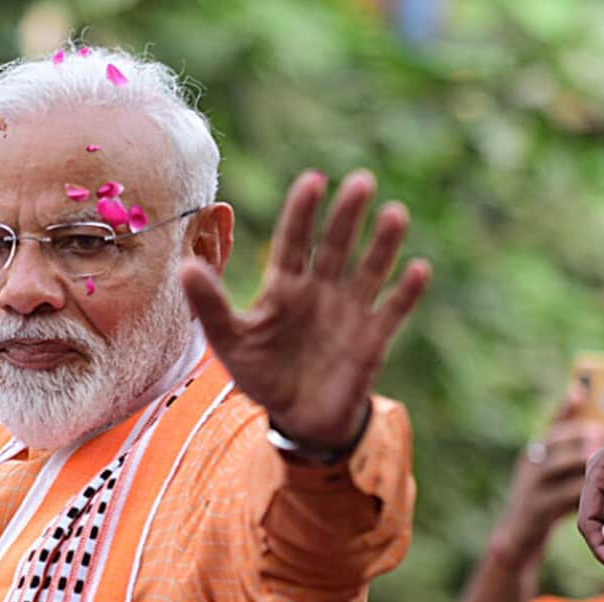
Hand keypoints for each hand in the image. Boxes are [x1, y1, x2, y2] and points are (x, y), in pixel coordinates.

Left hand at [181, 170, 430, 447]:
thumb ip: (210, 305)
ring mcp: (350, 311)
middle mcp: (321, 290)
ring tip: (395, 213)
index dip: (302, 212)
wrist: (298, 418)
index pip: (295, 241)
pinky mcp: (374, 338)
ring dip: (383, 243)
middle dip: (347, 215)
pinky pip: (393, 310)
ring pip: (369, 269)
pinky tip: (418, 268)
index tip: (313, 181)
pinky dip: (406, 292)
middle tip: (361, 180)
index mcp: (285, 286)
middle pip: (336, 246)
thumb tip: (185, 267)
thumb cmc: (261, 374)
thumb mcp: (229, 341)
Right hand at [490, 386, 603, 569]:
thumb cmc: (548, 498)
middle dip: (581, 433)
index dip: (566, 405)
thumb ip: (574, 455)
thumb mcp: (556, 473)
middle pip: (555, 439)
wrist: (518, 533)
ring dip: (582, 459)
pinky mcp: (537, 506)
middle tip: (602, 430)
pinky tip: (603, 491)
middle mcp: (530, 461)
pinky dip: (585, 490)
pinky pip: (565, 494)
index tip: (580, 388)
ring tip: (600, 455)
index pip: (553, 421)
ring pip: (560, 464)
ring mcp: (530, 483)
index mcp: (537, 449)